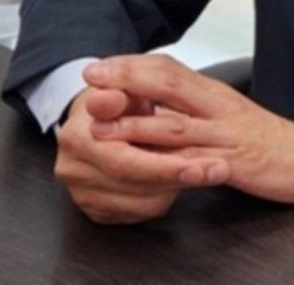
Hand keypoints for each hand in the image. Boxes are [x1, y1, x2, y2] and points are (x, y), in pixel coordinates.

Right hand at [55, 84, 228, 224]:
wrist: (96, 117)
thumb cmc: (119, 99)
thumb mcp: (126, 83)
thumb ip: (122, 88)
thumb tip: (110, 97)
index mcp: (78, 136)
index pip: (125, 158)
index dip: (166, 164)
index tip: (202, 163)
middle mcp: (74, 169)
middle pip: (135, 181)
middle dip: (181, 175)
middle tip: (219, 170)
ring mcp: (83, 193)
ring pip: (141, 200)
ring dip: (176, 185)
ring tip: (203, 167)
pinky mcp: (96, 209)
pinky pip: (140, 211)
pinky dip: (163, 195)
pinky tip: (177, 178)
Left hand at [84, 54, 293, 204]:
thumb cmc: (263, 136)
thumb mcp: (225, 112)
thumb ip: (192, 104)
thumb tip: (152, 98)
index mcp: (213, 93)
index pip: (169, 68)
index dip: (133, 64)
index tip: (101, 63)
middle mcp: (217, 106)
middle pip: (169, 83)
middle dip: (127, 79)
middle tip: (94, 76)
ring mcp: (224, 134)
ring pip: (175, 122)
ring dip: (136, 122)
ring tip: (102, 123)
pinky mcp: (233, 162)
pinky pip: (195, 162)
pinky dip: (166, 162)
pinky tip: (146, 164)